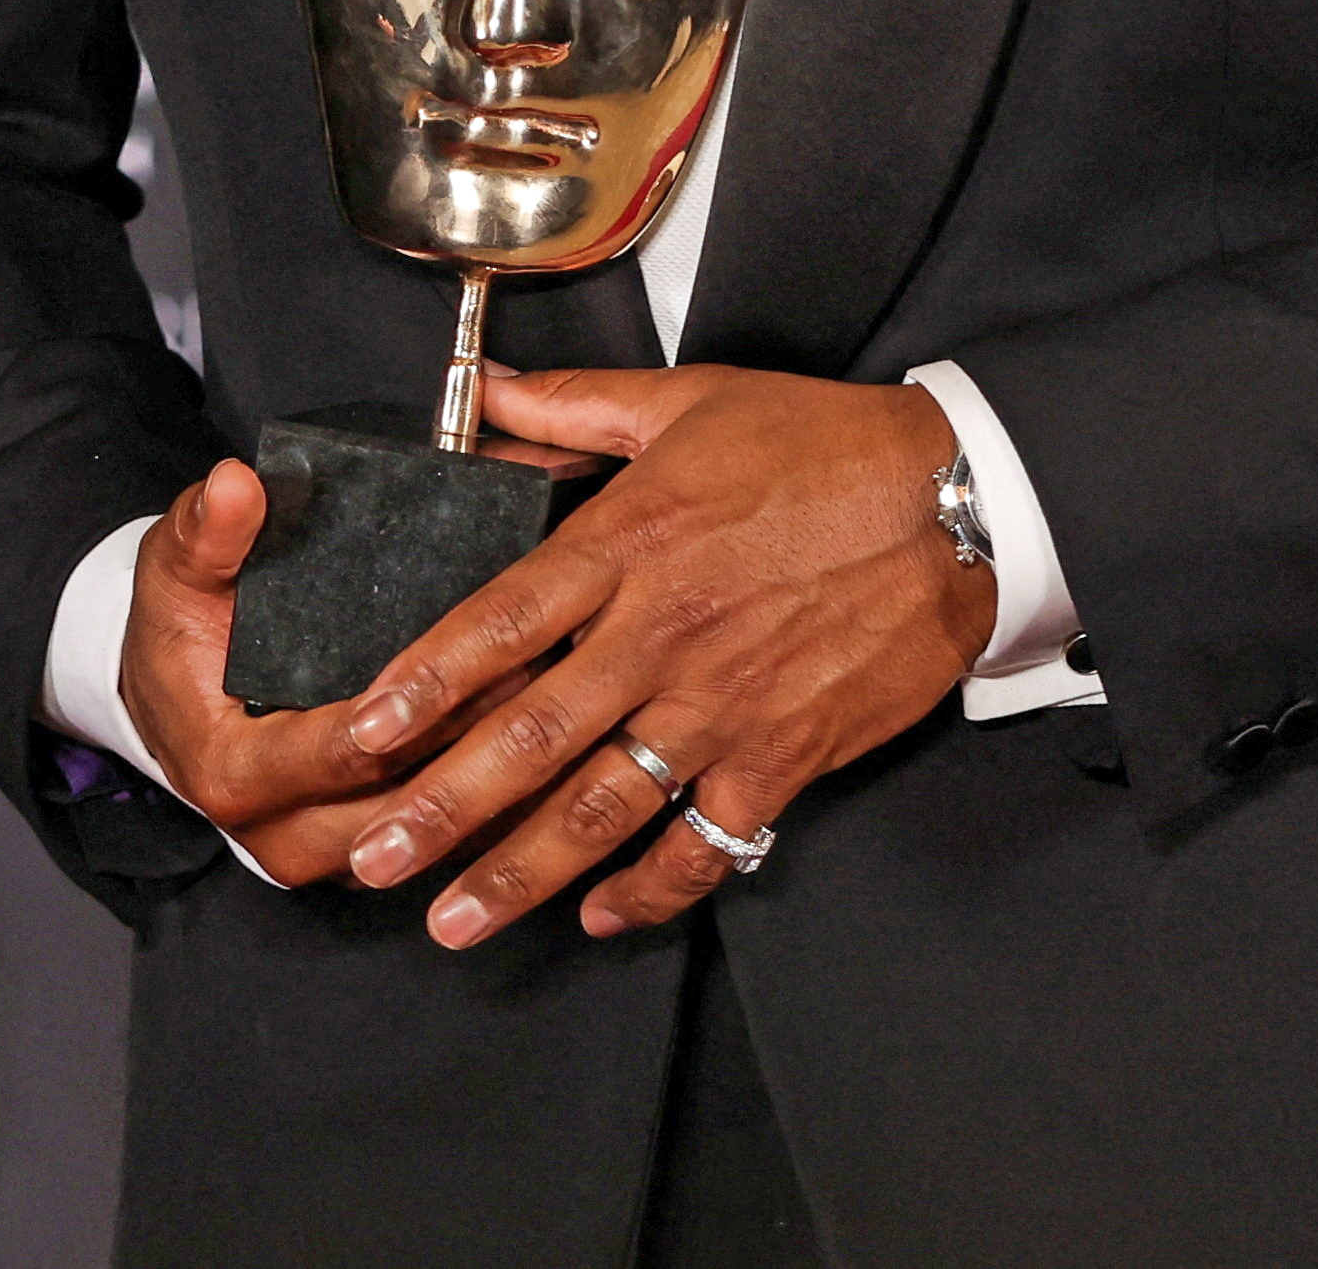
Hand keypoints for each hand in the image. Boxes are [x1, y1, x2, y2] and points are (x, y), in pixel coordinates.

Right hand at [117, 459, 518, 886]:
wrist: (167, 697)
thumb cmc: (179, 630)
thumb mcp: (178, 569)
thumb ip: (208, 531)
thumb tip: (238, 485)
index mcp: (233, 773)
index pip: (339, 751)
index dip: (411, 712)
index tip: (482, 658)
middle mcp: (277, 831)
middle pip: (399, 801)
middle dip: (475, 745)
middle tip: (551, 675)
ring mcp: (322, 852)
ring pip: (428, 833)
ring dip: (496, 781)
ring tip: (561, 709)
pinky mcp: (360, 852)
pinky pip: (437, 841)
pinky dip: (491, 804)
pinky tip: (548, 753)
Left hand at [335, 361, 996, 946]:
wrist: (956, 502)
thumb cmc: (824, 445)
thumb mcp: (692, 402)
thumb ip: (579, 407)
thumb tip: (493, 394)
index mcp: (632, 542)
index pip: (502, 621)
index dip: (425, 682)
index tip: (361, 732)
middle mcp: (662, 636)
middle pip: (531, 735)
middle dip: (442, 808)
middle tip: (373, 858)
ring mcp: (722, 707)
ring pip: (601, 808)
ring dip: (521, 873)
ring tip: (454, 923)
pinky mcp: (782, 757)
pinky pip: (705, 842)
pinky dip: (651, 889)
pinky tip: (602, 915)